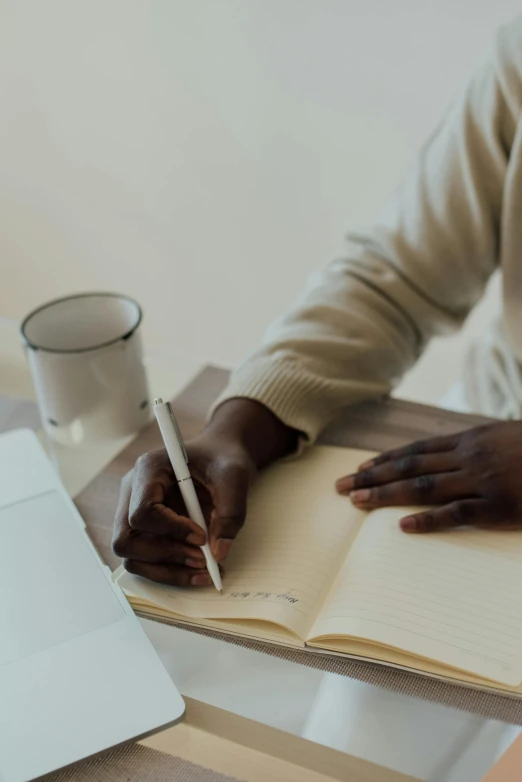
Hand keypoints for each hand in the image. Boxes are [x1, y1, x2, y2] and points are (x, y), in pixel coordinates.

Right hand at [112, 436, 254, 585]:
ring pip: (132, 557)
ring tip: (204, 570)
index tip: (201, 537)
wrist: (220, 457)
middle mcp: (133, 491)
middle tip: (202, 560)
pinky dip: (170, 571)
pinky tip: (198, 571)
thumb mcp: (235, 477)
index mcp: (149, 468)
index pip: (142, 511)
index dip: (171, 530)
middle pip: (127, 539)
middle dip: (165, 555)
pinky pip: (145, 561)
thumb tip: (219, 553)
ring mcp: (133, 512)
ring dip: (167, 570)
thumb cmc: (223, 459)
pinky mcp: (144, 531)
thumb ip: (231, 513)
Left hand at [335, 422, 521, 532]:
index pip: (416, 450)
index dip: (385, 460)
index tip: (359, 468)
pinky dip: (428, 520)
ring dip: (386, 495)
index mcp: (470, 439)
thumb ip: (476, 445)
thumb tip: (450, 454)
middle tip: (340, 487)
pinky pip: (457, 514)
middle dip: (372, 477)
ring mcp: (482, 480)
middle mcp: (468, 457)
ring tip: (357, 502)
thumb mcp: (504, 436)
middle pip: (409, 466)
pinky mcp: (499, 506)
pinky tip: (403, 526)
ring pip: (423, 487)